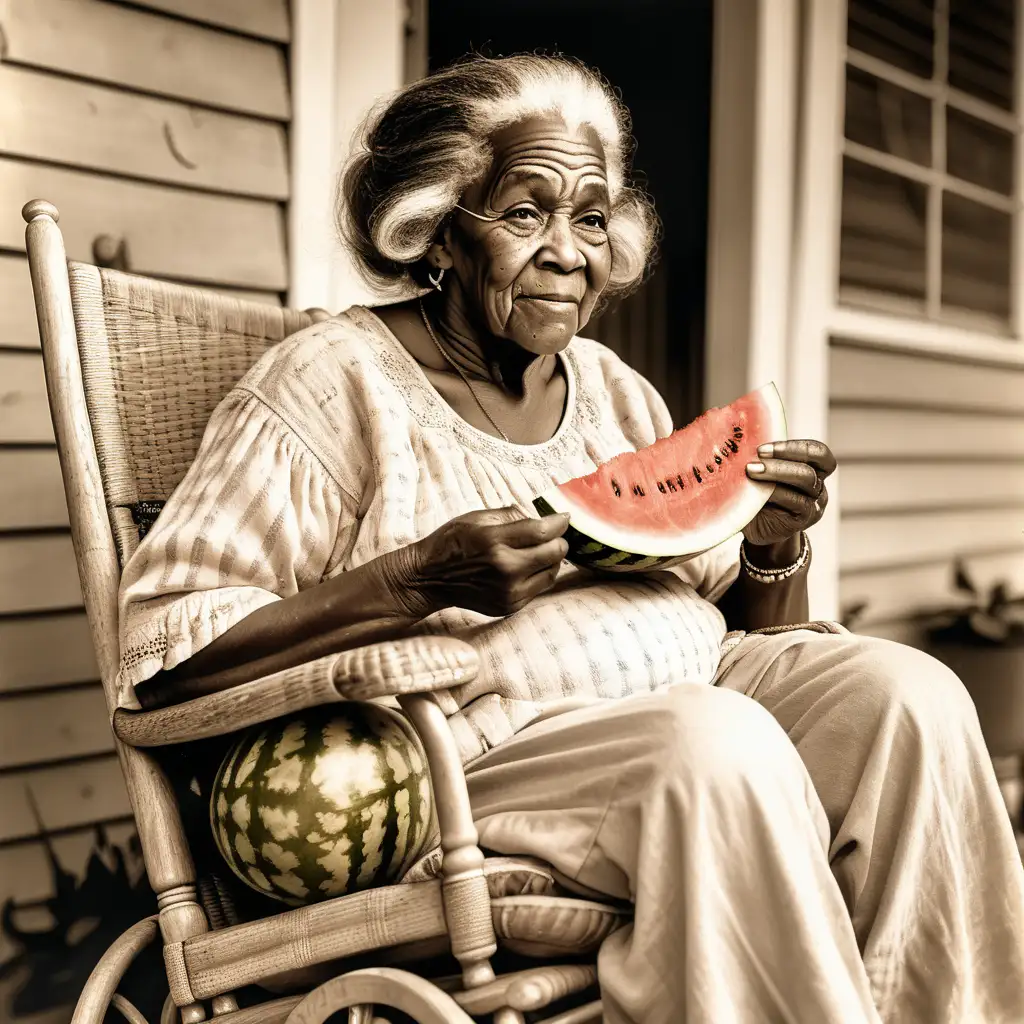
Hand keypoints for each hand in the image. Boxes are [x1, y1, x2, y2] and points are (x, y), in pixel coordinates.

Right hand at [380, 506, 570, 618]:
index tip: (564, 517)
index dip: (559, 523)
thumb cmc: (451, 543)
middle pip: (554, 553)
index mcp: (493, 541)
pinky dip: (539, 574)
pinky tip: (526, 566)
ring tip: (537, 551)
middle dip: (558, 540)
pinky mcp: (510, 606)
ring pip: (552, 572)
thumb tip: (540, 516)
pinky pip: (540, 587)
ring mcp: (509, 592)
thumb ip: (511, 515)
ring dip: (551, 559)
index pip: (541, 532)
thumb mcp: (475, 518)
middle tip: (552, 535)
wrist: (429, 579)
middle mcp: (504, 569)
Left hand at [743, 439, 836, 550]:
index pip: (819, 452)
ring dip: (776, 473)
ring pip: (805, 480)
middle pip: (810, 468)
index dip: (794, 447)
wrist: (756, 526)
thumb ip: (762, 457)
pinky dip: (775, 493)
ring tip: (751, 471)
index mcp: (814, 468)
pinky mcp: (804, 519)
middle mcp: (818, 486)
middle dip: (782, 459)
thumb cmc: (759, 493)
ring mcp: (813, 504)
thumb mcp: (763, 472)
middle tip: (756, 457)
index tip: (763, 448)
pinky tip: (757, 491)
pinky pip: (795, 501)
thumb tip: (743, 437)